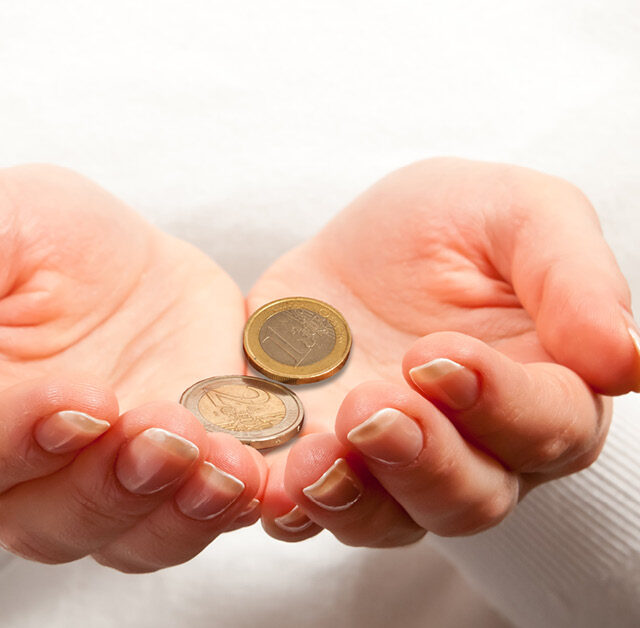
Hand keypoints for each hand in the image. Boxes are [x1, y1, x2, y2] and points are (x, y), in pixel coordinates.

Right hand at [0, 164, 263, 571]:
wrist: (125, 256)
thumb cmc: (38, 238)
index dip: (20, 433)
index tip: (83, 399)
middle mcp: (22, 471)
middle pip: (47, 519)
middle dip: (110, 485)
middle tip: (163, 433)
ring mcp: (105, 481)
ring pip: (127, 536)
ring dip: (177, 510)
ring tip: (225, 467)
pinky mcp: (177, 475)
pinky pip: (196, 517)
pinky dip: (232, 507)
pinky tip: (262, 481)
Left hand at [250, 158, 638, 544]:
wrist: (359, 241)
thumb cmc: (455, 222)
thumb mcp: (519, 213)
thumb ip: (574, 278)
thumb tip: (627, 362)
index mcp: (543, 392)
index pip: (548, 428)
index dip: (498, 403)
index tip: (439, 355)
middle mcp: (473, 447)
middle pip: (468, 495)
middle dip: (420, 459)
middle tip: (373, 408)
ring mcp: (391, 463)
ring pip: (388, 519)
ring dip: (352, 497)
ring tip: (315, 458)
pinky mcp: (320, 457)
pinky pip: (310, 507)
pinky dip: (290, 505)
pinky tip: (271, 486)